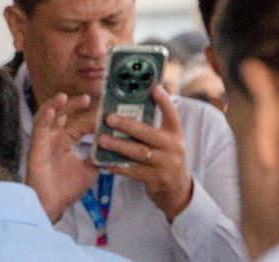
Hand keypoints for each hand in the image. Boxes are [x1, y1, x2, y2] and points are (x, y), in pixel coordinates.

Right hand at [27, 93, 98, 222]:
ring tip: (64, 96)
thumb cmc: (67, 188)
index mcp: (66, 142)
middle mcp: (54, 139)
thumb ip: (98, 154)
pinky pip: (39, 131)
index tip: (106, 113)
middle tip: (87, 98)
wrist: (52, 206)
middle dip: (73, 104)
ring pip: (47, 118)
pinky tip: (53, 111)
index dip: (92, 119)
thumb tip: (117, 144)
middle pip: (62, 115)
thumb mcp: (89, 168)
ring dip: (55, 105)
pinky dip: (45, 119)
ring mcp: (44, 143)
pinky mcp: (35, 150)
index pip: (80, 125)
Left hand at [97, 86, 192, 222]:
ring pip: (138, 152)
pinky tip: (104, 162)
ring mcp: (164, 164)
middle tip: (109, 118)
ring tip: (101, 139)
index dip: (163, 101)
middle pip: (148, 133)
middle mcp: (172, 147)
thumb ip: (155, 127)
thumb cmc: (167, 158)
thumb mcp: (169, 141)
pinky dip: (118, 166)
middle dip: (127, 125)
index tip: (153, 88)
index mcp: (176, 134)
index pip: (171, 114)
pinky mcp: (155, 179)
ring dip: (118, 145)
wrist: (177, 189)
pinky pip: (132, 171)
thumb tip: (134, 108)